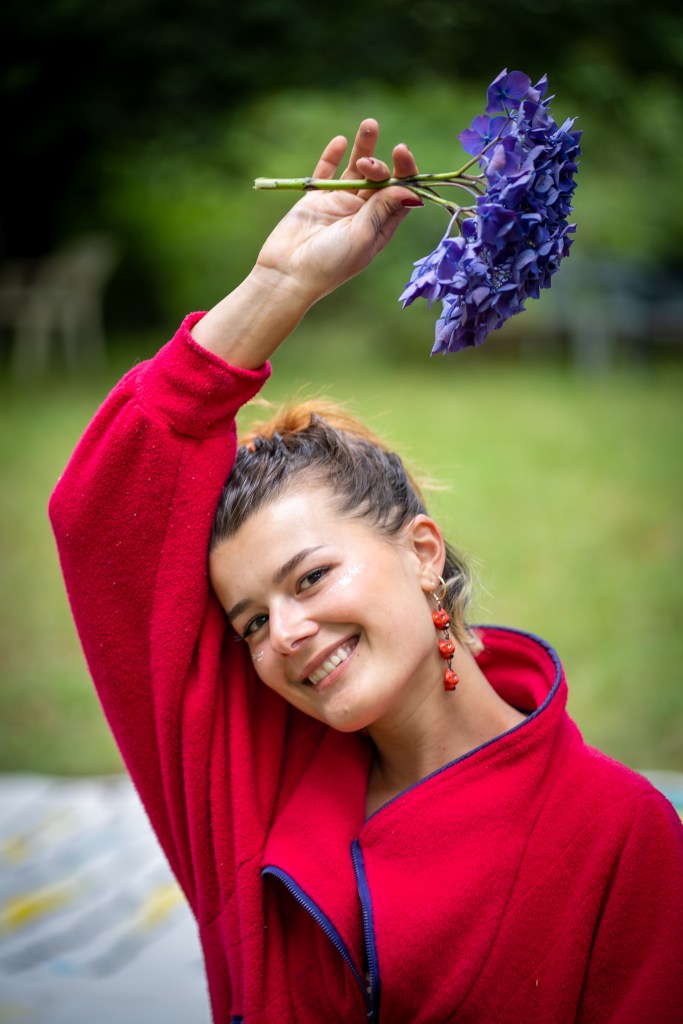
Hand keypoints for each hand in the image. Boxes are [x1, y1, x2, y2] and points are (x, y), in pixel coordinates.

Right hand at [254, 119, 419, 304]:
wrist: (288, 274)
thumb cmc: (329, 264)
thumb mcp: (362, 237)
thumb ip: (381, 210)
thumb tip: (410, 190)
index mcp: (380, 228)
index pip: (401, 195)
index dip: (406, 174)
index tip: (402, 155)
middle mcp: (362, 215)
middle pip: (380, 181)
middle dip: (380, 166)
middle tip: (369, 165)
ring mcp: (338, 206)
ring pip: (355, 172)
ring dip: (364, 149)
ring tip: (370, 124)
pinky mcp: (315, 200)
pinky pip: (326, 173)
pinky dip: (332, 157)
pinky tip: (340, 141)